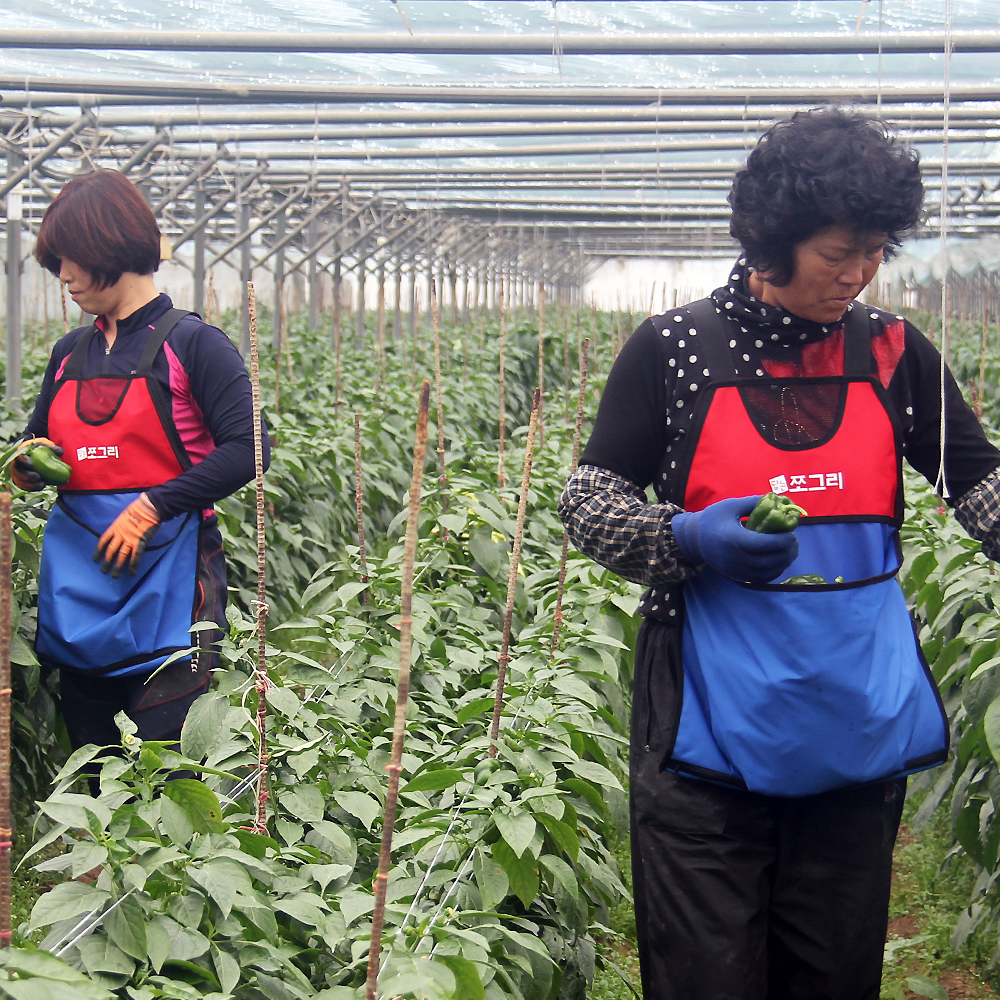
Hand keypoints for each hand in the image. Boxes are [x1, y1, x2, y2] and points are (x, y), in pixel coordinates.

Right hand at [10, 438, 62, 491]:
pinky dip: (32, 488)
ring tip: (42, 484)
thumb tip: (60, 452)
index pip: (18, 457)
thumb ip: (52, 449)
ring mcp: (17, 474)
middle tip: (37, 477)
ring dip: (30, 484)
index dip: (23, 461)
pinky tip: (41, 486)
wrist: (34, 457)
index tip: (31, 464)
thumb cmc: (39, 451)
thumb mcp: (44, 447)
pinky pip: (24, 487)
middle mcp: (16, 465)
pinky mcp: (21, 482)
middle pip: (17, 472)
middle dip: (26, 476)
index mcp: (20, 455)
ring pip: (20, 481)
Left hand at [93, 493, 160, 577]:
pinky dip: (133, 565)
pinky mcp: (140, 542)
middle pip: (111, 550)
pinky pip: (136, 555)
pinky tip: (131, 572)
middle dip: (107, 562)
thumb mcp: (123, 516)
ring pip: (122, 555)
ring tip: (114, 575)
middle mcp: (120, 535)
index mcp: (115, 527)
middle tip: (104, 571)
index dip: (98, 551)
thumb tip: (119, 533)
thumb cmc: (137, 509)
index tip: (95, 559)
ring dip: (118, 566)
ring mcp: (130, 539)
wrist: (148, 508)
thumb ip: (120, 526)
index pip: (103, 541)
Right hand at [671, 495, 798, 583]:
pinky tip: (780, 561)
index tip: (792, 534)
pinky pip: (760, 578)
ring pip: (766, 572)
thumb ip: (754, 503)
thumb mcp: (731, 505)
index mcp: (733, 538)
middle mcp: (735, 557)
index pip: (762, 544)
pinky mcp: (737, 575)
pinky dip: (774, 572)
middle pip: (767, 561)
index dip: (781, 541)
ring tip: (790, 551)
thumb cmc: (713, 519)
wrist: (694, 539)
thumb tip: (778, 500)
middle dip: (786, 553)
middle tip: (794, 542)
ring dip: (783, 563)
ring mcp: (735, 569)